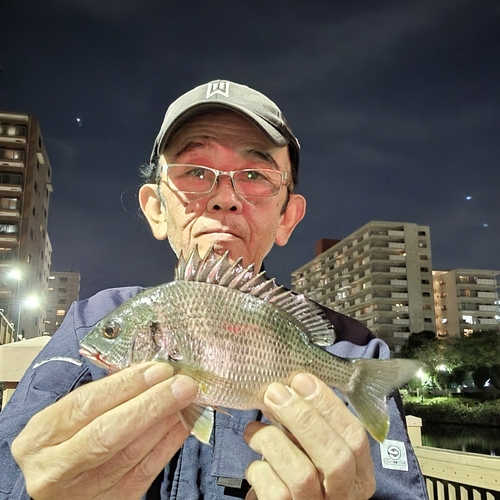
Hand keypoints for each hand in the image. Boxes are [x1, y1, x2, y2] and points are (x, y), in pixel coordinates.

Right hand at [12, 362, 197, 499]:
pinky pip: (144, 474)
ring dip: (164, 422)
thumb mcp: (63, 421)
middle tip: (182, 385)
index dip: (126, 384)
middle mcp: (55, 467)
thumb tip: (146, 373)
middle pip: (109, 432)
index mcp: (41, 436)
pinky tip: (181, 425)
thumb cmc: (60, 446)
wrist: (52, 494)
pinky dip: (166, 446)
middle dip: (151, 404)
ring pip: (131, 454)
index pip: (86, 403)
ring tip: (185, 400)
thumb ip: (99, 400)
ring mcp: (81, 490)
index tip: (158, 370)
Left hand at [244, 373, 375, 499]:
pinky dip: (259, 469)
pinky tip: (255, 461)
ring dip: (273, 440)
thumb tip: (289, 386)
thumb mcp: (313, 449)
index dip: (329, 405)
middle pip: (335, 457)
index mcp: (358, 475)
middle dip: (304, 418)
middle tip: (275, 392)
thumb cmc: (295, 471)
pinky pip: (274, 491)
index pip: (356, 437)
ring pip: (302, 474)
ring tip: (254, 429)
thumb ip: (310, 425)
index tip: (302, 380)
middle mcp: (343, 496)